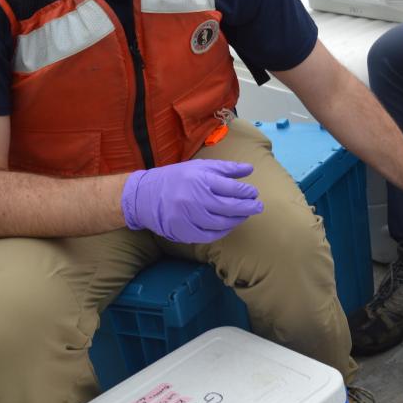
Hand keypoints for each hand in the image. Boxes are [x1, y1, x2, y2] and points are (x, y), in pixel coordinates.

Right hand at [121, 160, 263, 243]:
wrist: (144, 196)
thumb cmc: (176, 178)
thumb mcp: (199, 167)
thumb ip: (226, 168)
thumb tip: (250, 169)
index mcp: (200, 179)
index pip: (231, 188)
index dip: (246, 192)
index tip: (254, 193)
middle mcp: (195, 198)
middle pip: (230, 207)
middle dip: (248, 207)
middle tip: (258, 207)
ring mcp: (189, 217)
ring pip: (222, 223)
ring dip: (237, 220)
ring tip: (245, 215)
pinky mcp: (183, 231)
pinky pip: (210, 235)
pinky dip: (223, 232)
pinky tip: (229, 225)